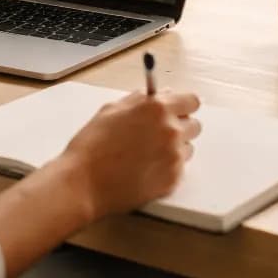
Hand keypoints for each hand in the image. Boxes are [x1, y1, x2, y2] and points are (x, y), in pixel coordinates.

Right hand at [59, 90, 201, 219]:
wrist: (83, 183)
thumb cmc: (92, 146)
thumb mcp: (112, 110)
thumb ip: (140, 100)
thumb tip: (159, 95)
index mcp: (157, 109)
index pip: (192, 101)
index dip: (183, 105)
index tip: (177, 110)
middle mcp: (171, 130)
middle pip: (194, 125)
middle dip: (180, 127)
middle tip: (158, 134)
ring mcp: (174, 156)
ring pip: (187, 148)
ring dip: (174, 149)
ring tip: (147, 154)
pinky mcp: (172, 179)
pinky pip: (179, 169)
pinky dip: (167, 168)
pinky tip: (145, 169)